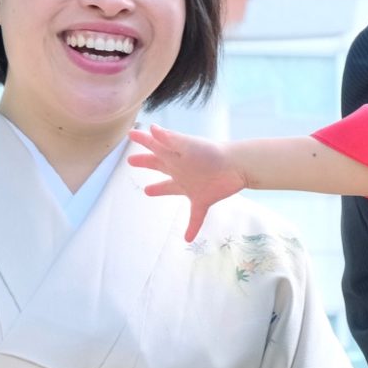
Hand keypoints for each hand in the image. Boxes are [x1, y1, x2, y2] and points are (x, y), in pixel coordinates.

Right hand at [127, 125, 245, 241]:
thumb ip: (169, 139)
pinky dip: (191, 227)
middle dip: (146, 162)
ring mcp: (191, 186)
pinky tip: (187, 239)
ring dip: (160, 189)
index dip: (143, 141)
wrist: (237, 165)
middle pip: (159, 165)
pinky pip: (195, 216)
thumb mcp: (188, 145)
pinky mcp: (203, 199)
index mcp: (175, 157)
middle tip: (132, 161)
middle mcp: (181, 170)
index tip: (130, 135)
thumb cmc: (211, 153)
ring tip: (147, 191)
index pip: (155, 147)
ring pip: (171, 187)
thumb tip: (150, 129)